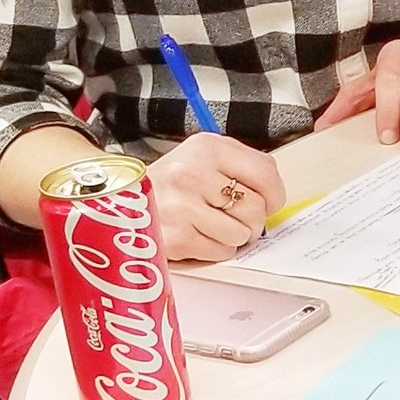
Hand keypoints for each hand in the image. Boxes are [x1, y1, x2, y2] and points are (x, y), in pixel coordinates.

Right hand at [151, 131, 284, 263]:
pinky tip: (199, 234)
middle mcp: (191, 174)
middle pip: (255, 208)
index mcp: (206, 148)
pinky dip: (216, 248)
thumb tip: (274, 199)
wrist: (124, 199)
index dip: (274, 194)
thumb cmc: (174, 181)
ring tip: (212, 224)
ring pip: (240, 234)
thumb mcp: (205, 157)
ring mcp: (180, 208)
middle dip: (252, 219)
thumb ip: (243, 167)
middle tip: (233, 216)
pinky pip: (221, 251)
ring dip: (233, 235)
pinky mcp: (175, 238)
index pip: (265, 173)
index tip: (269, 201)